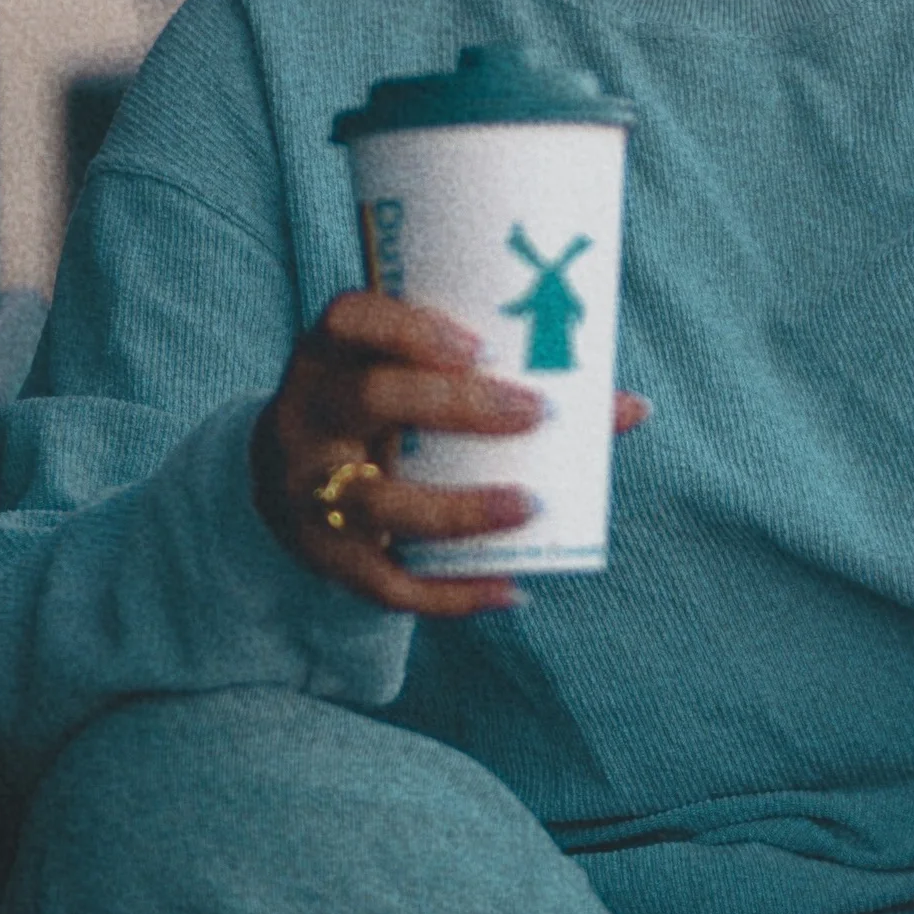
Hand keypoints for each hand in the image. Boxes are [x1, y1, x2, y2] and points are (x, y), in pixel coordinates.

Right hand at [254, 290, 647, 618]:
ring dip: (461, 509)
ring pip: (378, 504)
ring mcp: (308, 492)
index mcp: (329, 356)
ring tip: (530, 506)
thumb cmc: (380, 414)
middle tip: (535, 412)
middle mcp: (308, 416)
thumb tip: (631, 407)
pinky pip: (386, 584)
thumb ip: (504, 382)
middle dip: (457, 406)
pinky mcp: (325, 557)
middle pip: (371, 400)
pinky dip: (451, 594)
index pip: (348, 319)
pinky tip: (509, 590)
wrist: (283, 480)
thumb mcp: (410, 382)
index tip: (479, 344)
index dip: (408, 328)